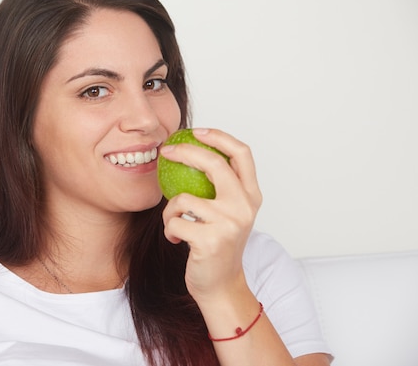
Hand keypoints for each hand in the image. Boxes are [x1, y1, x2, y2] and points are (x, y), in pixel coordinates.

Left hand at [161, 128, 262, 303]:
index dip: (219, 136)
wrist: (221, 286)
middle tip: (165, 151)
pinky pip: (174, 221)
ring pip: (183, 199)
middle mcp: (245, 206)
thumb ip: (221, 187)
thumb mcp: (228, 213)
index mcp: (251, 196)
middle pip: (214, 163)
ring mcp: (229, 223)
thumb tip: (191, 151)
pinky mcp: (210, 240)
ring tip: (173, 221)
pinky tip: (175, 239)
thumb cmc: (218, 245)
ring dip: (170, 210)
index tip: (197, 131)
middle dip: (185, 152)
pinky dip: (169, 229)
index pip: (242, 153)